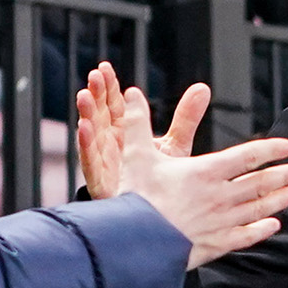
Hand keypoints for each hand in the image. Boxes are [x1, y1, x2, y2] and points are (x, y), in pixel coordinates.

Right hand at [74, 61, 207, 198]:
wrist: (154, 219)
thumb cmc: (162, 183)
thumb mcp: (175, 145)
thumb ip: (186, 118)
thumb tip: (203, 88)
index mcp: (127, 134)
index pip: (116, 105)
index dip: (110, 87)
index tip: (105, 68)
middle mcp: (112, 145)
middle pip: (101, 115)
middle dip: (97, 95)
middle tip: (95, 76)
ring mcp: (105, 163)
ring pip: (92, 134)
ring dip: (86, 114)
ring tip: (85, 96)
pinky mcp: (102, 182)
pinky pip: (90, 162)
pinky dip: (85, 145)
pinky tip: (83, 129)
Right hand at [102, 73, 287, 268]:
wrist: (133, 243)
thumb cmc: (135, 198)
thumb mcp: (136, 154)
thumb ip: (137, 122)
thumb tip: (132, 94)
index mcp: (205, 171)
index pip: (247, 156)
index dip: (270, 149)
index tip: (287, 147)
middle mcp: (218, 196)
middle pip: (259, 183)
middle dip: (282, 175)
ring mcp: (219, 222)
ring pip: (257, 209)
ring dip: (279, 200)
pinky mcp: (214, 245)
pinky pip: (244, 237)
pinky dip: (261, 230)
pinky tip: (273, 226)